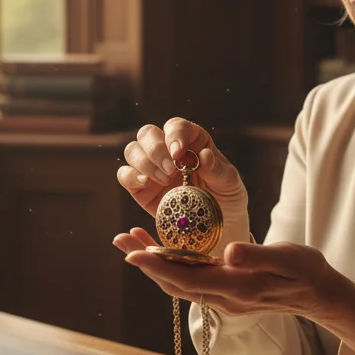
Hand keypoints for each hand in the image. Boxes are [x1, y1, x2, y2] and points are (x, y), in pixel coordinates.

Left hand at [111, 232, 328, 318]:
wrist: (319, 295)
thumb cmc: (306, 271)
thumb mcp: (287, 258)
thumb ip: (258, 255)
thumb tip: (228, 251)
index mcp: (236, 287)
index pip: (187, 278)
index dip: (157, 266)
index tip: (132, 253)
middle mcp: (224, 298)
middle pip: (174, 283)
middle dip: (145, 263)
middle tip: (119, 239)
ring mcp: (224, 299)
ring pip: (180, 283)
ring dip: (154, 264)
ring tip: (132, 242)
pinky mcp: (227, 293)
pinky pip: (191, 282)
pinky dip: (172, 266)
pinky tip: (163, 252)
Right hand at [116, 117, 249, 252]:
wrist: (218, 227)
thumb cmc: (226, 198)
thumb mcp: (230, 183)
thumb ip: (218, 170)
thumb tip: (204, 154)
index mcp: (192, 141)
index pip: (176, 126)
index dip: (174, 134)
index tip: (178, 152)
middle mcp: (168, 150)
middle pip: (148, 133)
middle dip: (156, 148)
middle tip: (171, 170)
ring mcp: (151, 168)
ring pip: (132, 150)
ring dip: (145, 162)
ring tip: (165, 180)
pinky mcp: (139, 188)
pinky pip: (124, 175)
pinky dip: (130, 176)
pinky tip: (146, 183)